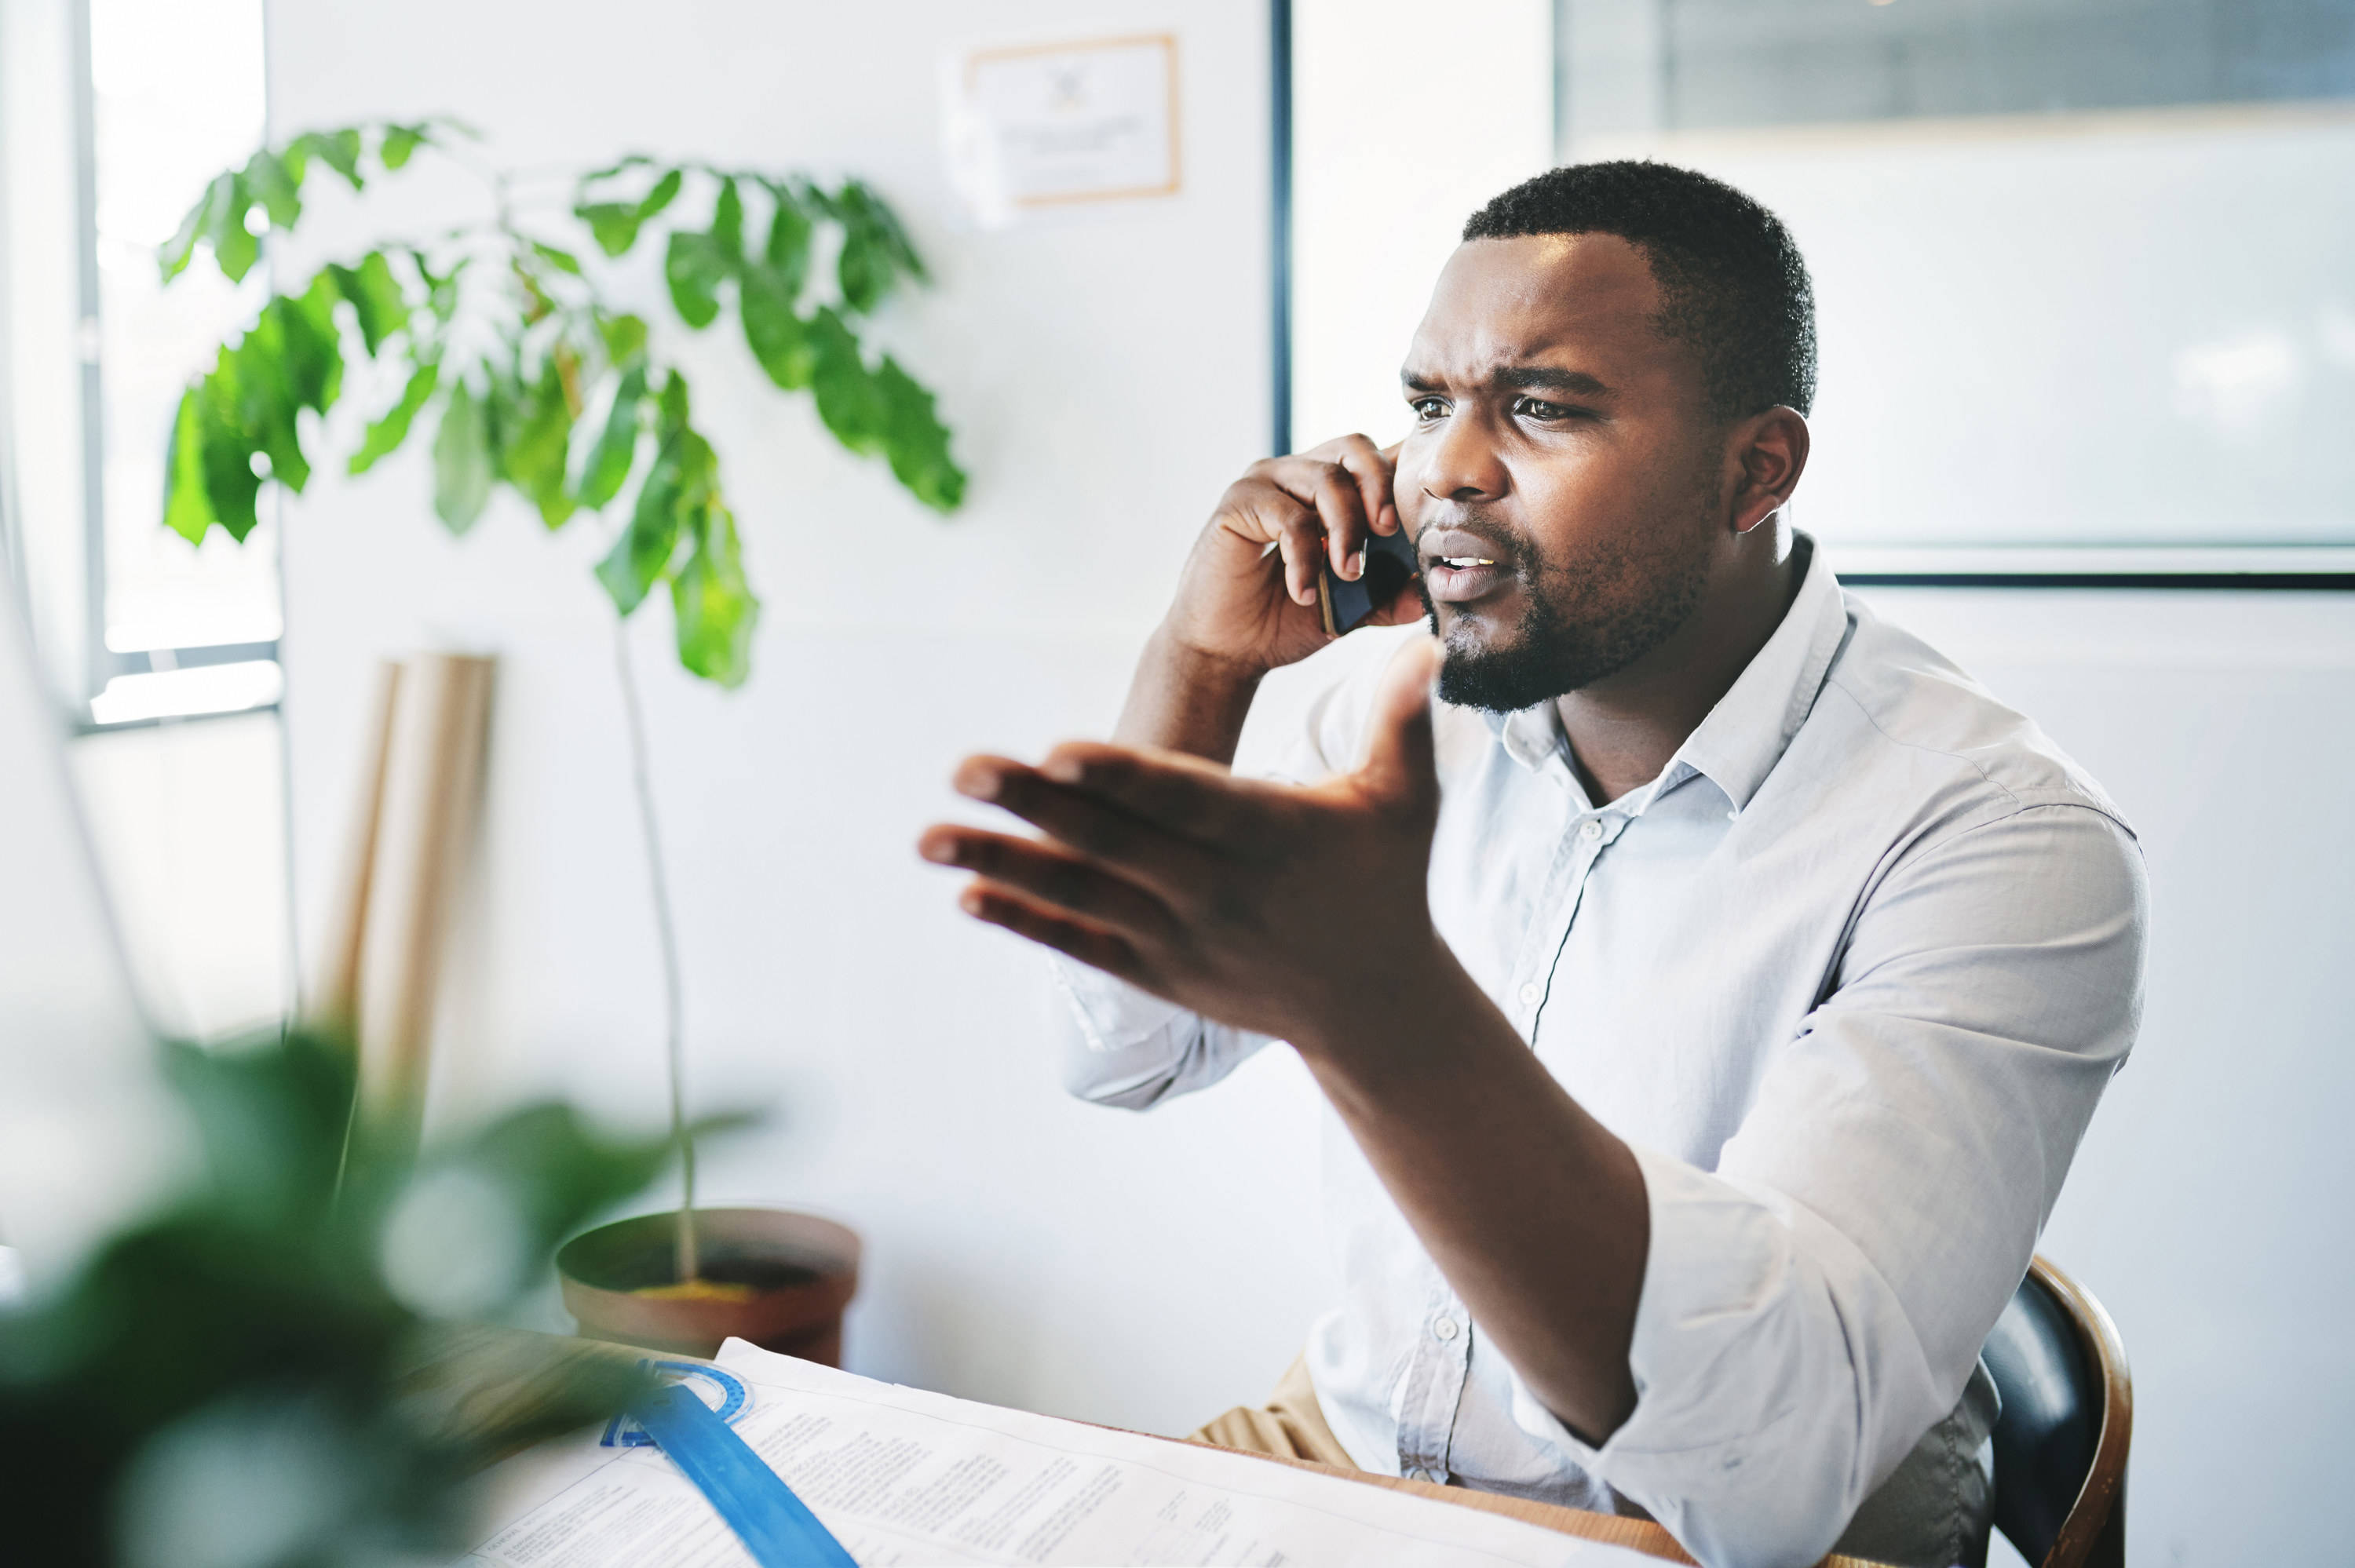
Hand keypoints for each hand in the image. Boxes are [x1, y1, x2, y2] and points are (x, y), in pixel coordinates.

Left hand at [922, 637, 1450, 1050]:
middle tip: (962, 765)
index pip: (1181, 799)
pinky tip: (966, 894)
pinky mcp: (1157, 973)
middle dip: (1034, 804)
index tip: (1057, 748)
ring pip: (1079, 895)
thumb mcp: (1407, 801)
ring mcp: (1178, 937)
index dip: (1117, 776)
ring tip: (927, 836)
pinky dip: (1024, 921)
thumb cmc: (1386, 884)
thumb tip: (1425, 641)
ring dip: (1001, 864)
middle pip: (1111, 841)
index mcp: (1266, 834)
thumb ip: (1403, 721)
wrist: (1374, 1005)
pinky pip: (1080, 944)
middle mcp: (1213, 889)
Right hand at [1162, 435, 1424, 678]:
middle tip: (1388, 532)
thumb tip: (1438, 588)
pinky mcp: (1237, 504)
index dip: (1403, 475)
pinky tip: (1306, 592)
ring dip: (1347, 528)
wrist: (1226, 651)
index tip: (1424, 515)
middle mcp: (1298, 475)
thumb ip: (1392, 596)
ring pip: (1325, 478)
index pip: (1375, 459)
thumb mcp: (1353, 609)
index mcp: (1329, 491)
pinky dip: (1305, 556)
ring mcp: (1265, 483)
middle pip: (1354, 447)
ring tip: (1348, 574)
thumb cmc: (1283, 621)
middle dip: (1380, 486)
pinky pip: (1287, 516)